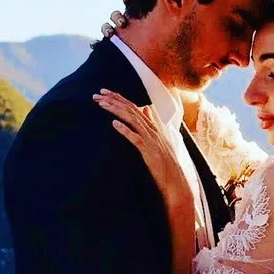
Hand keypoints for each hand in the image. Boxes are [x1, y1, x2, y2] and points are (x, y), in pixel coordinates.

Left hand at [96, 90, 197, 216]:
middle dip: (114, 100)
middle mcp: (152, 130)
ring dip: (117, 111)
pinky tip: (114, 124)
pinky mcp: (149, 151)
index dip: (119, 98)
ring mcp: (151, 140)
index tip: (104, 92)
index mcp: (153, 126)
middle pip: (131, 110)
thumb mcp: (159, 139)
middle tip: (97, 95)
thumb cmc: (166, 163)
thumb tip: (147, 107)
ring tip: (102, 104)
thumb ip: (152, 123)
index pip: (134, 107)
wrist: (176, 181)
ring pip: (133, 120)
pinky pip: (136, 138)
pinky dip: (125, 130)